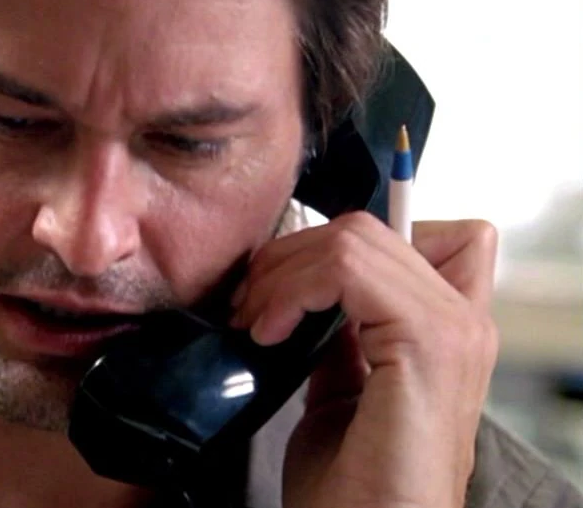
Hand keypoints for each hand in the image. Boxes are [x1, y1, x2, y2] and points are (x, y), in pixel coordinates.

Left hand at [228, 213, 499, 507]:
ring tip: (254, 323)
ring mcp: (454, 327)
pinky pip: (347, 266)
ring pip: (352, 239)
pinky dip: (291, 289)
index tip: (286, 286)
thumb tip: (303, 296)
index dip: (340, 242)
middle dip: (290, 258)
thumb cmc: (353, 487)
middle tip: (248, 308)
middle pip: (367, 229)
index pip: (414, 231)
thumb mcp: (340, 393)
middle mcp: (463, 320)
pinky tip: (267, 332)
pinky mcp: (430, 340)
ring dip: (282, 274)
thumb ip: (341, 338)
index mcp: (447, 329)